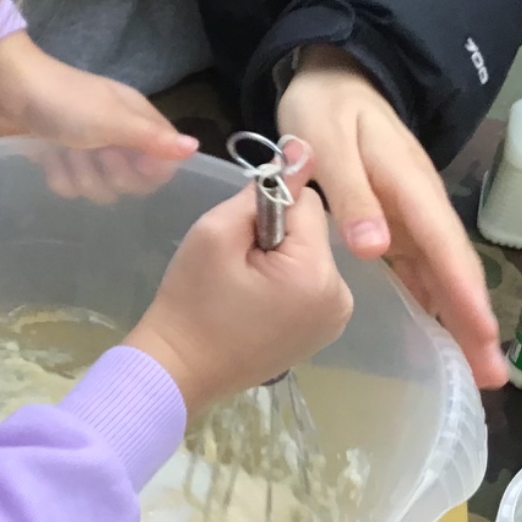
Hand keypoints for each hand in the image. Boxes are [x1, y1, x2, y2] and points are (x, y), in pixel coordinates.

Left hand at [0, 31, 196, 200]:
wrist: (7, 91)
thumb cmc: (65, 101)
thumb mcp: (113, 120)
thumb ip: (153, 140)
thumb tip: (196, 148)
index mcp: (136, 120)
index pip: (162, 163)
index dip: (149, 171)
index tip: (132, 162)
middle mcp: (116, 136)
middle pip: (131, 181)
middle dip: (109, 173)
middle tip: (93, 152)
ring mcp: (87, 150)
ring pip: (99, 188)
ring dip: (79, 174)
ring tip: (64, 151)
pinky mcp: (60, 161)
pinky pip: (71, 187)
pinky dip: (57, 175)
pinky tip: (47, 158)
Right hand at [125, 155, 351, 414]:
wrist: (179, 369)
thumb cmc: (191, 301)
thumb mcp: (215, 233)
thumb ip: (261, 193)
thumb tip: (304, 152)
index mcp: (317, 273)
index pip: (308, 202)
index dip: (266, 211)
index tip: (238, 239)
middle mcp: (341, 296)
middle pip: (314, 231)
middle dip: (276, 237)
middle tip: (236, 267)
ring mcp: (336, 320)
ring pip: (312, 256)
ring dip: (282, 259)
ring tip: (244, 287)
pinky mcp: (325, 332)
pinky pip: (312, 283)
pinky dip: (287, 283)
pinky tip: (256, 304)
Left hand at [277, 45, 506, 388]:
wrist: (333, 75)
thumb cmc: (326, 108)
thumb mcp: (327, 142)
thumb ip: (350, 192)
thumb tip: (377, 249)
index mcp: (408, 184)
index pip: (443, 248)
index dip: (462, 296)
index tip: (483, 338)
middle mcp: (419, 202)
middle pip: (452, 267)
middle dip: (473, 321)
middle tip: (491, 375)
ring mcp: (411, 212)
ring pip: (441, 271)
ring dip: (459, 317)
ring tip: (478, 366)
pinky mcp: (398, 218)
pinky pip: (422, 265)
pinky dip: (435, 298)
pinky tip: (441, 329)